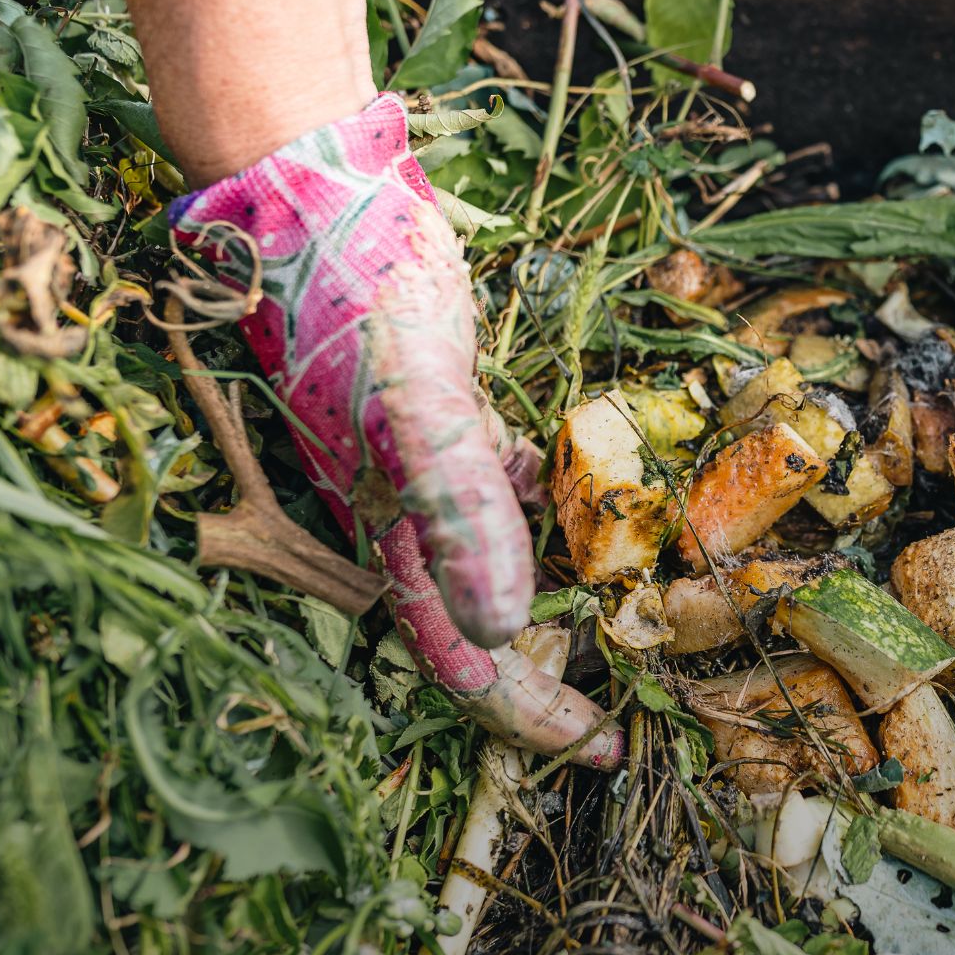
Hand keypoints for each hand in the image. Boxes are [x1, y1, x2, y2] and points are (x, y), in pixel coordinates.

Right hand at [172, 94, 621, 764]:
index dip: (529, 715)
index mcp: (392, 536)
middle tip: (630, 703)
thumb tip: (506, 627)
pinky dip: (555, 506)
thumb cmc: (355, 305)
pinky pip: (509, 486)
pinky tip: (593, 501)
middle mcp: (410, 517)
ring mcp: (432, 467)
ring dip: (565, 595)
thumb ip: (459, 507)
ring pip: (504, 561)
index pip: (462, 658)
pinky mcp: (451, 415)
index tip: (604, 748)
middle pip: (486, 626)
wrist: (320, 205)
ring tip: (634, 617)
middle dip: (553, 673)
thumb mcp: (416, 407)